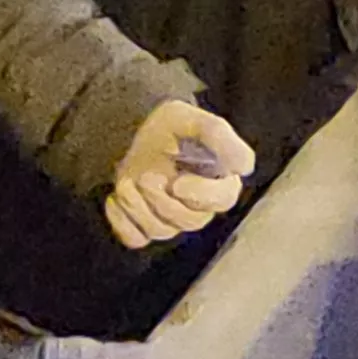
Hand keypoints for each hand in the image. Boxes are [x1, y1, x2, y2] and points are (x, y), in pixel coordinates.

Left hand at [105, 101, 253, 250]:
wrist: (140, 131)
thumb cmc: (172, 126)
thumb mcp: (193, 119)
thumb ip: (220, 137)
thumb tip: (243, 167)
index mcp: (220, 181)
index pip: (222, 200)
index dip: (200, 195)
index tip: (177, 182)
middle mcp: (200, 206)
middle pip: (190, 221)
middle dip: (162, 201)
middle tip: (145, 177)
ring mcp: (172, 219)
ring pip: (161, 231)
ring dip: (138, 207)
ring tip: (126, 182)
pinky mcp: (146, 226)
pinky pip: (136, 239)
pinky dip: (122, 222)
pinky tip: (114, 199)